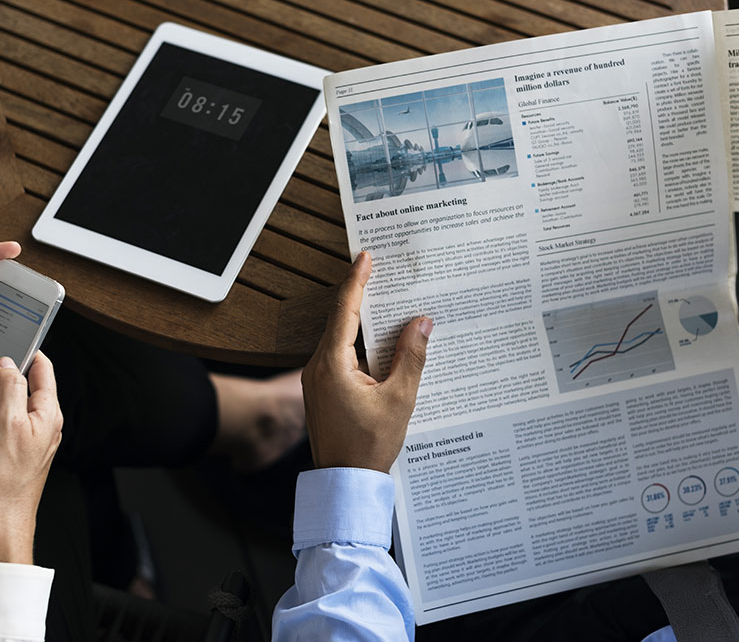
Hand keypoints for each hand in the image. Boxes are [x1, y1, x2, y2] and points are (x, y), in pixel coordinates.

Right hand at [0, 353, 62, 563]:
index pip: (44, 374)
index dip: (31, 354)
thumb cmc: (9, 475)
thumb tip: (10, 364)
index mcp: (46, 415)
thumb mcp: (9, 422)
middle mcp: (36, 427)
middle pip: (17, 391)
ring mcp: (17, 442)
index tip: (16, 338)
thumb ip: (12, 389)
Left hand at [302, 251, 431, 472]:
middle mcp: (317, 367)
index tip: (366, 256)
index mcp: (332, 364)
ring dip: (363, 322)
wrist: (345, 482)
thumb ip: (412, 357)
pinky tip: (381, 343)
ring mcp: (316, 379)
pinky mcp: (322, 391)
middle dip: (362, 295)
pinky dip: (359, 344)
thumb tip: (422, 322)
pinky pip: (340, 356)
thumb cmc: (369, 446)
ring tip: (387, 301)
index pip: (345, 310)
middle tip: (380, 270)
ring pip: (341, 339)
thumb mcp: (399, 399)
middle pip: (341, 321)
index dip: (357, 280)